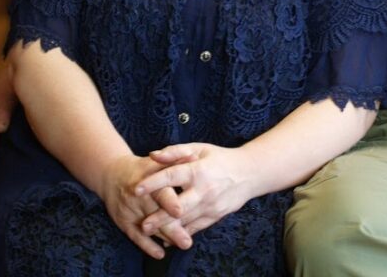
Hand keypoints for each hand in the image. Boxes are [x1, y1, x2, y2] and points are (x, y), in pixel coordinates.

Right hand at [98, 154, 194, 258]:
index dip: (169, 202)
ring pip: (149, 227)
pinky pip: (136, 237)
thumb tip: (193, 158)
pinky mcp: (124, 222)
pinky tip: (160, 253)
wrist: (113, 175)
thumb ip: (176, 159)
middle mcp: (138, 196)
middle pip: (156, 214)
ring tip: (182, 244)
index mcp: (148, 180)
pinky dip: (148, 246)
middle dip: (171, 228)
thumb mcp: (157, 161)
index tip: (180, 211)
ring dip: (166, 237)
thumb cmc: (143, 168)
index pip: (160, 192)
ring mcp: (130, 210)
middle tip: (186, 240)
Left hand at [135, 144, 257, 241]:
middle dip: (160, 217)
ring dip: (168, 228)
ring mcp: (211, 205)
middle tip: (142, 225)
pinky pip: (196, 227)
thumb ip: (175, 151)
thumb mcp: (199, 149)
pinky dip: (182, 232)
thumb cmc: (220, 158)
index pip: (172, 176)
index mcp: (198, 170)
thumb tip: (153, 155)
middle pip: (179, 206)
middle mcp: (204, 189)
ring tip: (149, 233)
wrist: (249, 173)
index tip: (137, 189)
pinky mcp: (215, 216)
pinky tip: (168, 237)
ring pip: (186, 220)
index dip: (154, 182)